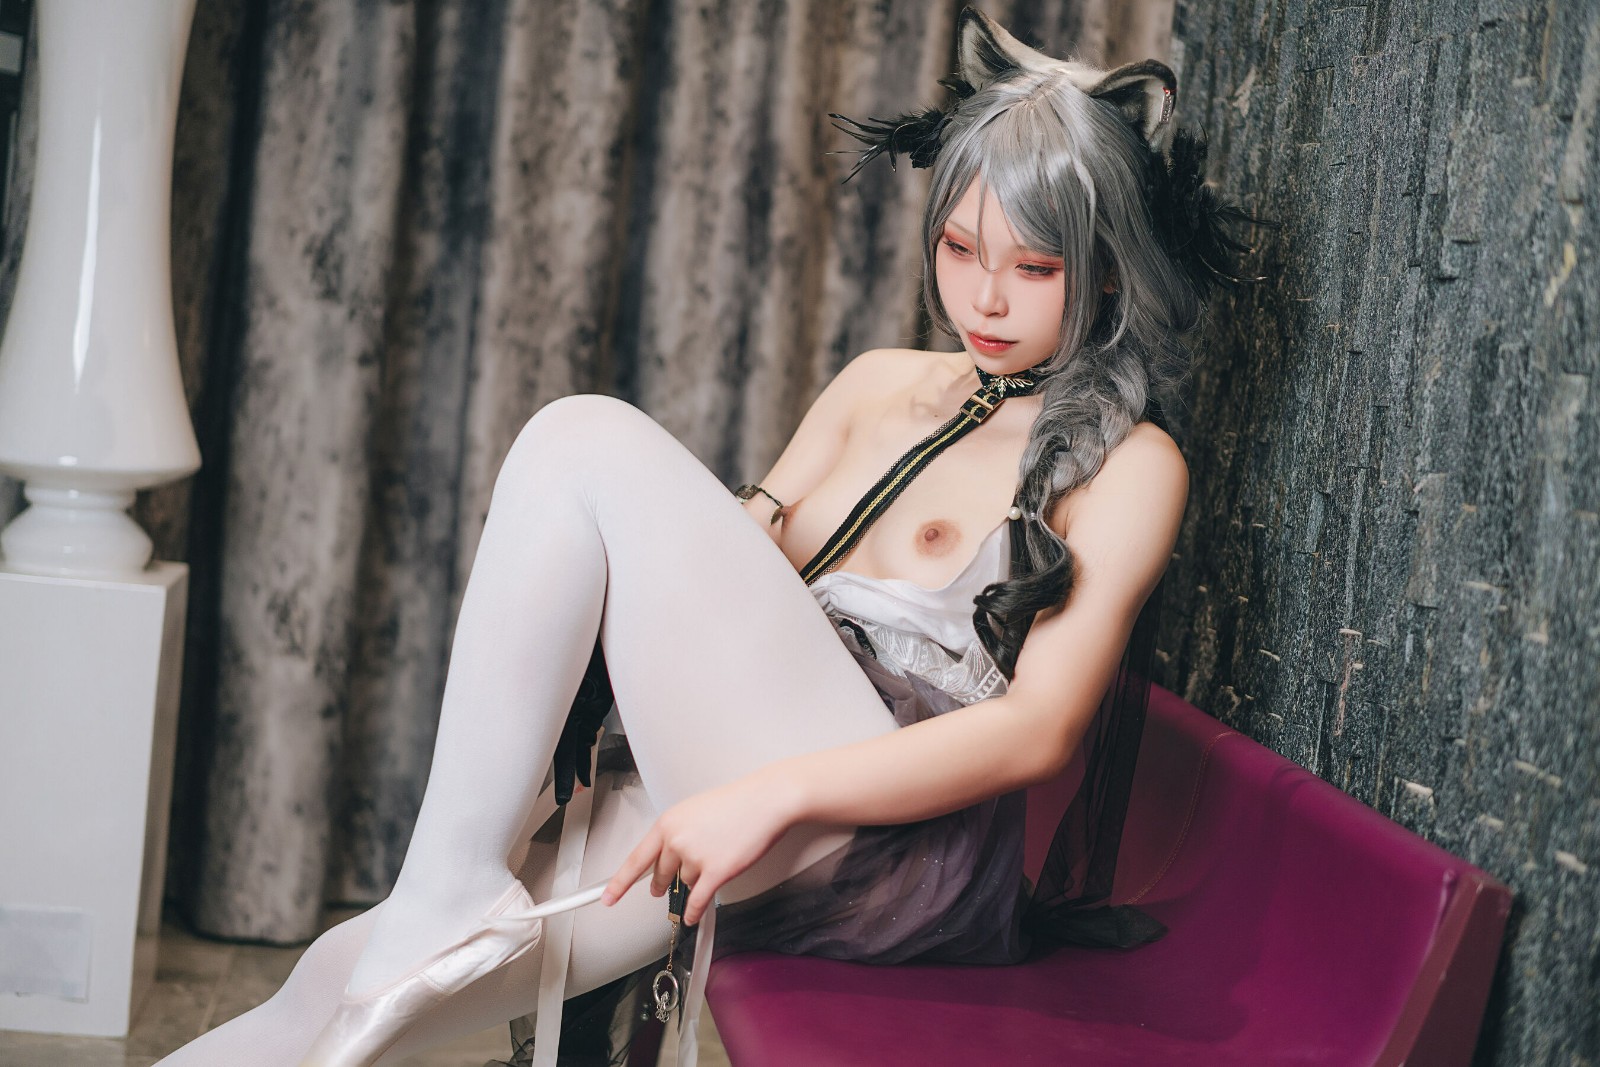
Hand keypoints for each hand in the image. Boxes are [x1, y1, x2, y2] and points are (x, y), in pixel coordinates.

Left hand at [600, 772, 797, 925]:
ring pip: (686, 884)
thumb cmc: (734, 804)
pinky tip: (692, 915)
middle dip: (666, 882)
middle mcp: (676, 841)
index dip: (619, 883)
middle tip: (667, 883)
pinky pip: (697, 901)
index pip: (636, 860)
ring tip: (715, 858)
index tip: (608, 898)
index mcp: (667, 823)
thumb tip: (664, 861)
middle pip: (662, 876)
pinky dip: (693, 912)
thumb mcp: (692, 812)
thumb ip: (674, 835)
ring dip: (697, 880)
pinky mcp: (715, 872)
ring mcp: (695, 858)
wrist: (764, 802)